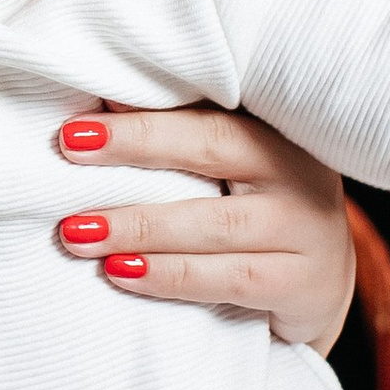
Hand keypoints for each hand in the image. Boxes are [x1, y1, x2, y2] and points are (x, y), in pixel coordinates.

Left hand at [50, 103, 356, 347]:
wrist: (320, 283)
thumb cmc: (256, 208)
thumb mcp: (232, 167)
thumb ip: (181, 137)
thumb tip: (102, 105)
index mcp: (277, 129)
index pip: (206, 110)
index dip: (143, 115)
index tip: (78, 123)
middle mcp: (299, 171)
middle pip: (215, 148)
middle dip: (137, 146)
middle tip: (69, 151)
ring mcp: (307, 229)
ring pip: (215, 224)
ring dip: (140, 227)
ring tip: (78, 232)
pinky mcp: (302, 283)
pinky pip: (229, 278)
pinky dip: (171, 276)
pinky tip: (122, 272)